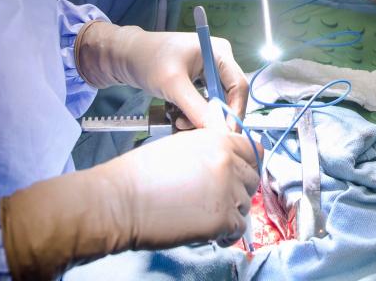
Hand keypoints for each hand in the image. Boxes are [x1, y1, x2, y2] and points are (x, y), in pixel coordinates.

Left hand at [75, 23, 248, 128]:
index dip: (234, 111)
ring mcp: (208, 73)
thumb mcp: (173, 84)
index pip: (238, 86)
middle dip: (213, 117)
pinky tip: (177, 118)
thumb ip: (196, 108)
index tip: (226, 134)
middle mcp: (218, 62)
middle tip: (199, 134)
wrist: (125, 56)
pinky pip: (203, 105)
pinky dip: (192, 115)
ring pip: (215, 104)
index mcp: (220, 53)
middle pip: (228, 97)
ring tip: (179, 124)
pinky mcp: (197, 84)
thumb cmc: (149, 59)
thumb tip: (217, 131)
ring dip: (200, 119)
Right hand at [107, 127, 260, 248]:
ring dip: (230, 212)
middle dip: (240, 189)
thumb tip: (225, 159)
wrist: (121, 201)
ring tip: (207, 216)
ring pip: (245, 204)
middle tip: (220, 198)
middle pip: (252, 178)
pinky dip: (227, 234)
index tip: (239, 175)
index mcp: (217, 141)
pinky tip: (212, 233)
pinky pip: (238, 229)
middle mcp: (227, 162)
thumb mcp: (181, 146)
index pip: (253, 150)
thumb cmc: (141, 174)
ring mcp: (227, 191)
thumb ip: (209, 149)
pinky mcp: (221, 219)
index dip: (247, 164)